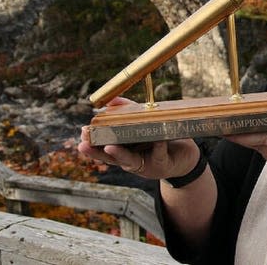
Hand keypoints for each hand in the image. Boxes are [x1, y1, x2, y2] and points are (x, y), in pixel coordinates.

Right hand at [77, 97, 199, 178]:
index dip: (91, 146)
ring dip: (119, 154)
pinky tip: (157, 139)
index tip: (80, 138)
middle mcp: (131, 161)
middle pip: (110, 158)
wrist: (187, 155)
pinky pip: (158, 154)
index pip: (103, 150)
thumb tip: (111, 100)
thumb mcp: (145, 123)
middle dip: (96, 152)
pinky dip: (158, 146)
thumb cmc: (161, 137)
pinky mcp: (162, 165)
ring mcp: (145, 165)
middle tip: (82, 145)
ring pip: (129, 161)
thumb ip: (128, 111)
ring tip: (109, 147)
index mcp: (125, 151)